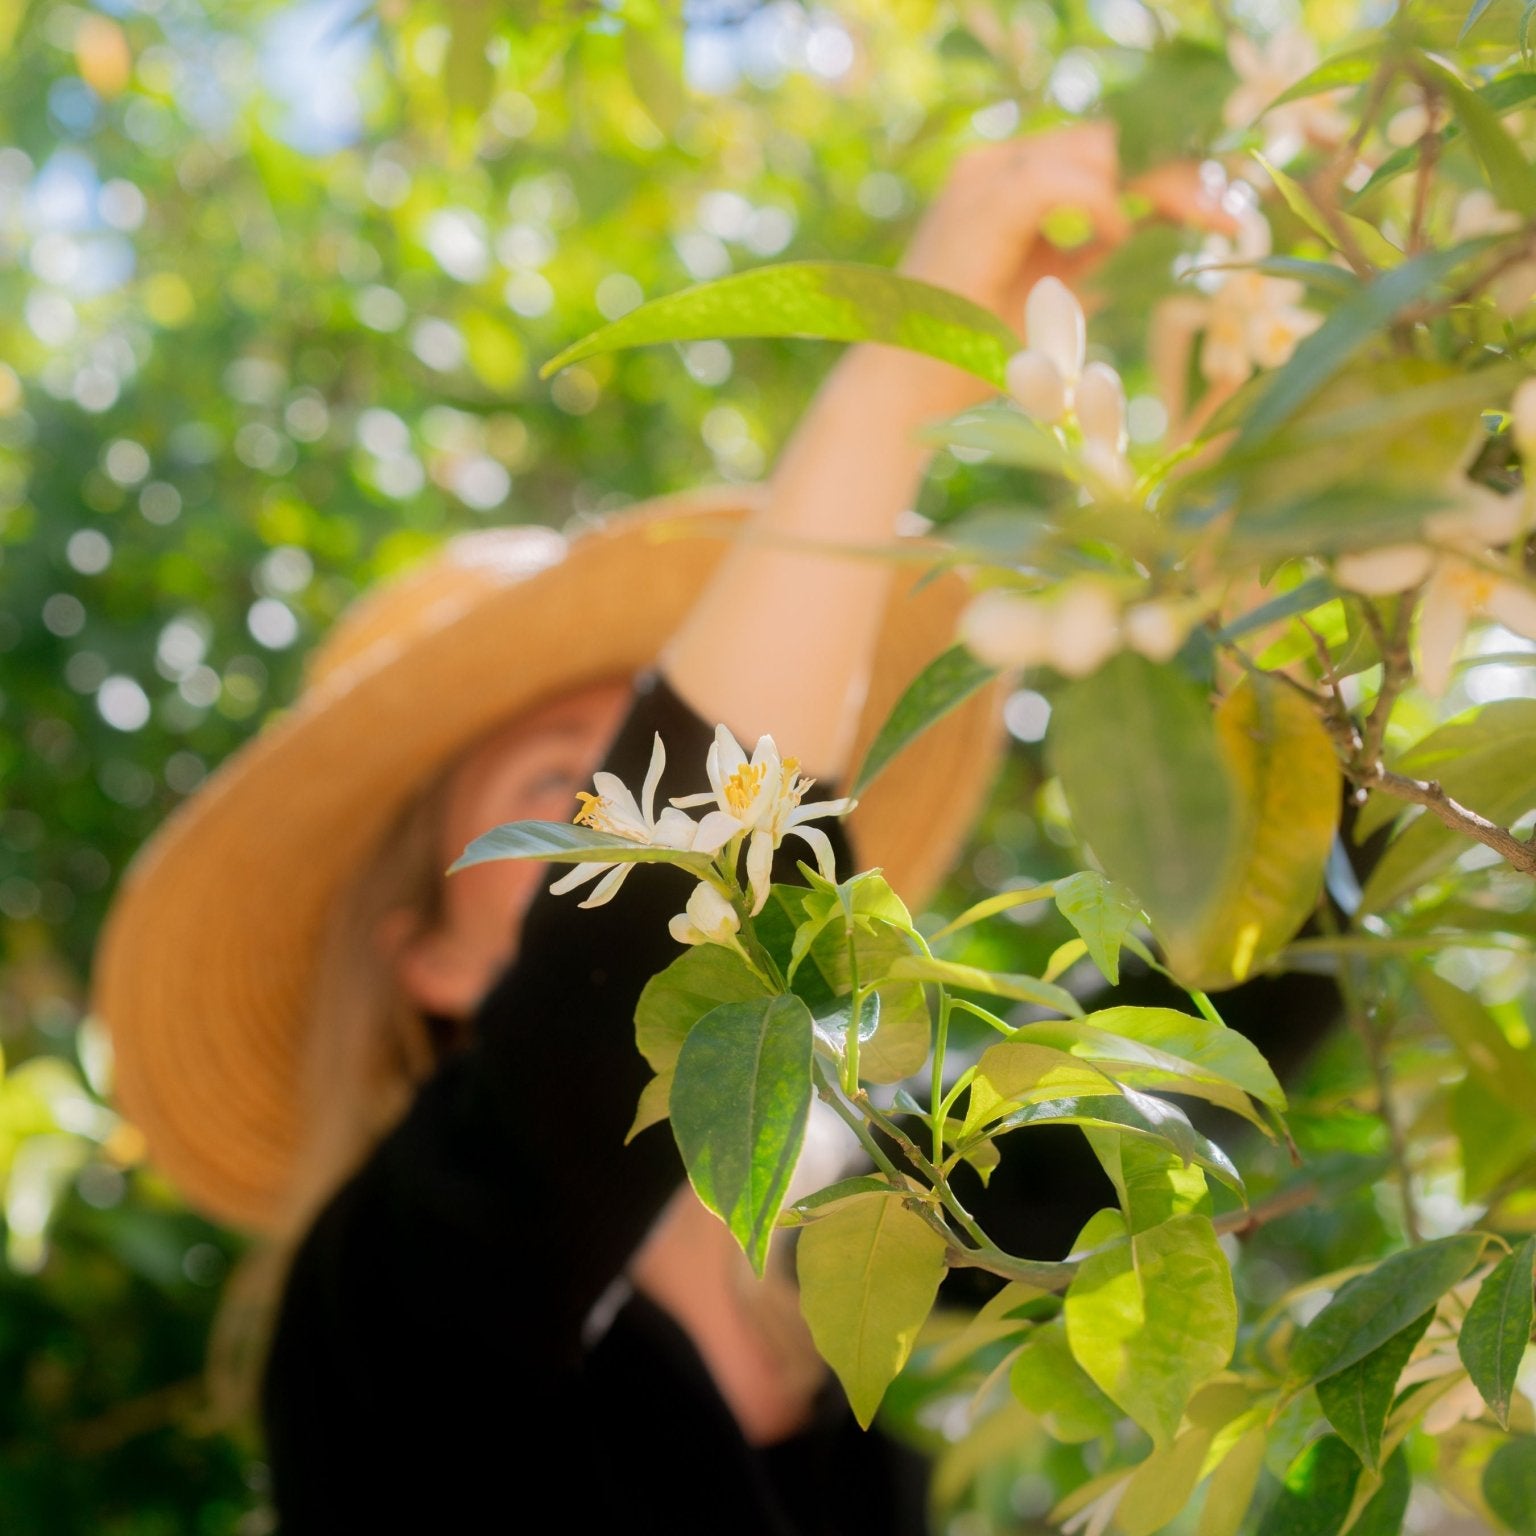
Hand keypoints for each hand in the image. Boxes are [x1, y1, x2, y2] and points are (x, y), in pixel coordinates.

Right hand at [892, 124, 1235, 414]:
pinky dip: (1100, 204)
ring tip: (1186, 226)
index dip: (1166, 175)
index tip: (1222, 213)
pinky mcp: (982, 207)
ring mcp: (984, 181)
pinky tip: (1116, 238)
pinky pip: (1061, 180)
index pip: (1102, 156)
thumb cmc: (967, 355)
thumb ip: (1086, 258)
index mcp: (1007, 183)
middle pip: (1107, 141)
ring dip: (1149, 184)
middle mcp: (994, 167)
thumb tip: (1139, 234)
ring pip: (1092, 147)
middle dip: (1174, 172)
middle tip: (1227, 215)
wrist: (905, 390)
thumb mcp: (1048, 296)